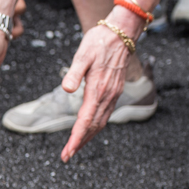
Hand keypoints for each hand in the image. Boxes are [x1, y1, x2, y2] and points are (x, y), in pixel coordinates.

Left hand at [59, 21, 132, 161]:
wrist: (121, 32)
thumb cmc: (100, 41)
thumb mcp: (83, 54)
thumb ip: (74, 73)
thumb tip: (67, 89)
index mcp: (98, 89)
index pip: (86, 120)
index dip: (76, 137)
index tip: (68, 151)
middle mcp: (108, 95)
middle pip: (93, 126)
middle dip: (80, 143)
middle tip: (66, 156)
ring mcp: (113, 94)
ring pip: (100, 123)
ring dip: (87, 137)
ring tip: (74, 148)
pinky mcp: (114, 92)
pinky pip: (104, 115)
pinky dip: (95, 127)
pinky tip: (88, 131)